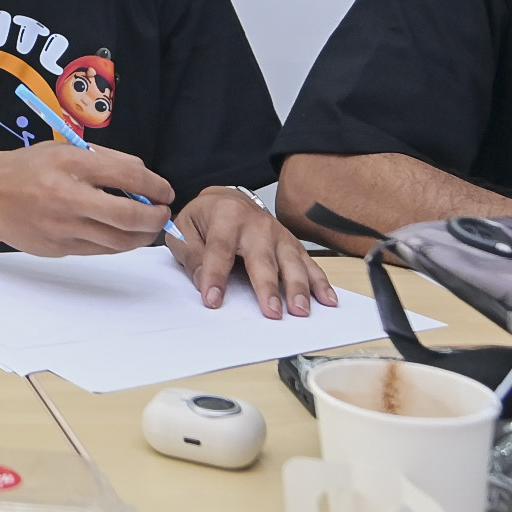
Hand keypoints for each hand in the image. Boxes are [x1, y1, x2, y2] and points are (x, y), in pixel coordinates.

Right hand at [0, 143, 174, 255]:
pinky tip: (119, 234)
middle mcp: (66, 196)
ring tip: (146, 227)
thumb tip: (143, 180)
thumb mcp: (64, 151)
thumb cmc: (26, 168)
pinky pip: (97, 250)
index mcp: (70, 164)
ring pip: (117, 241)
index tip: (165, 191)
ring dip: (140, 236)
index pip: (129, 176)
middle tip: (163, 214)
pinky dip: (115, 243)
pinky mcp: (55, 248)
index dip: (157, 186)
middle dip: (156, 218)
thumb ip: (103, 162)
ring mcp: (60, 227)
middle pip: (129, 216)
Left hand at [169, 187, 328, 312]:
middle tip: (272, 312)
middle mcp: (256, 224)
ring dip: (298, 287)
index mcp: (225, 216)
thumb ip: (191, 255)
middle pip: (262, 258)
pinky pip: (309, 264)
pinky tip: (327, 300)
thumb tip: (203, 282)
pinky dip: (320, 283)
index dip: (215, 276)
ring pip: (291, 262)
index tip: (213, 301)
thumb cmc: (204, 218)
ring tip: (300, 310)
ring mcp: (278, 234)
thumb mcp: (184, 230)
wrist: (228, 199)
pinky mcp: (292, 244)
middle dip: (267, 286)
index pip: (219, 249)